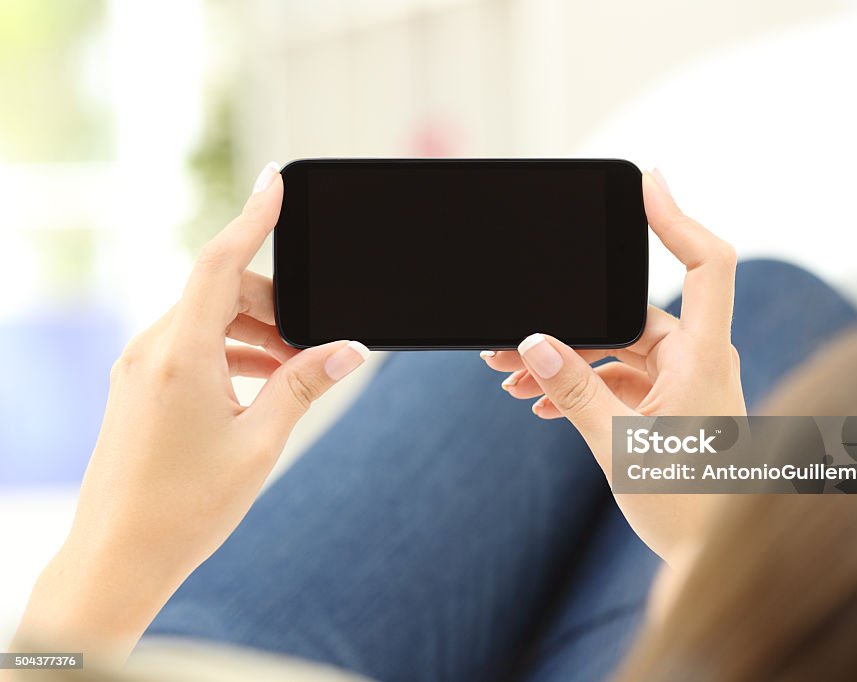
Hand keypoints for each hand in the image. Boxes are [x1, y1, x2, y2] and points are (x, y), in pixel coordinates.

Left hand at [14, 163, 369, 661]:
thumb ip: (303, 385)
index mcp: (180, 355)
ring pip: (206, 321)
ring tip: (292, 375)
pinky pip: (189, 347)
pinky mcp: (137, 389)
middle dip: (273, 306)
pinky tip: (258, 387)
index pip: (219, 263)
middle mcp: (151, 351)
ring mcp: (139, 369)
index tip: (274, 182)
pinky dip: (228, 353)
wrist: (117, 558)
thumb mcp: (260, 442)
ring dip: (253, 334)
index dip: (252, 218)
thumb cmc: (185, 507)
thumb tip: (347, 350)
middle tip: (314, 347)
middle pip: (220, 292)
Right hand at [482, 169, 744, 562]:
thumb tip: (532, 341)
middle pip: (631, 314)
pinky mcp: (671, 401)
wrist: (709, 558)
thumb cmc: (684, 507)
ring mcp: (686, 380)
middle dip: (568, 326)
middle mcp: (700, 359)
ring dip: (567, 360)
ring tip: (512, 380)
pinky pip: (622, 375)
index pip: (707, 264)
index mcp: (704, 358)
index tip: (645, 182)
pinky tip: (539, 401)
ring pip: (618, 348)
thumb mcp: (617, 447)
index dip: (678, 217)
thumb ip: (573, 391)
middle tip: (509, 342)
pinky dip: (583, 383)